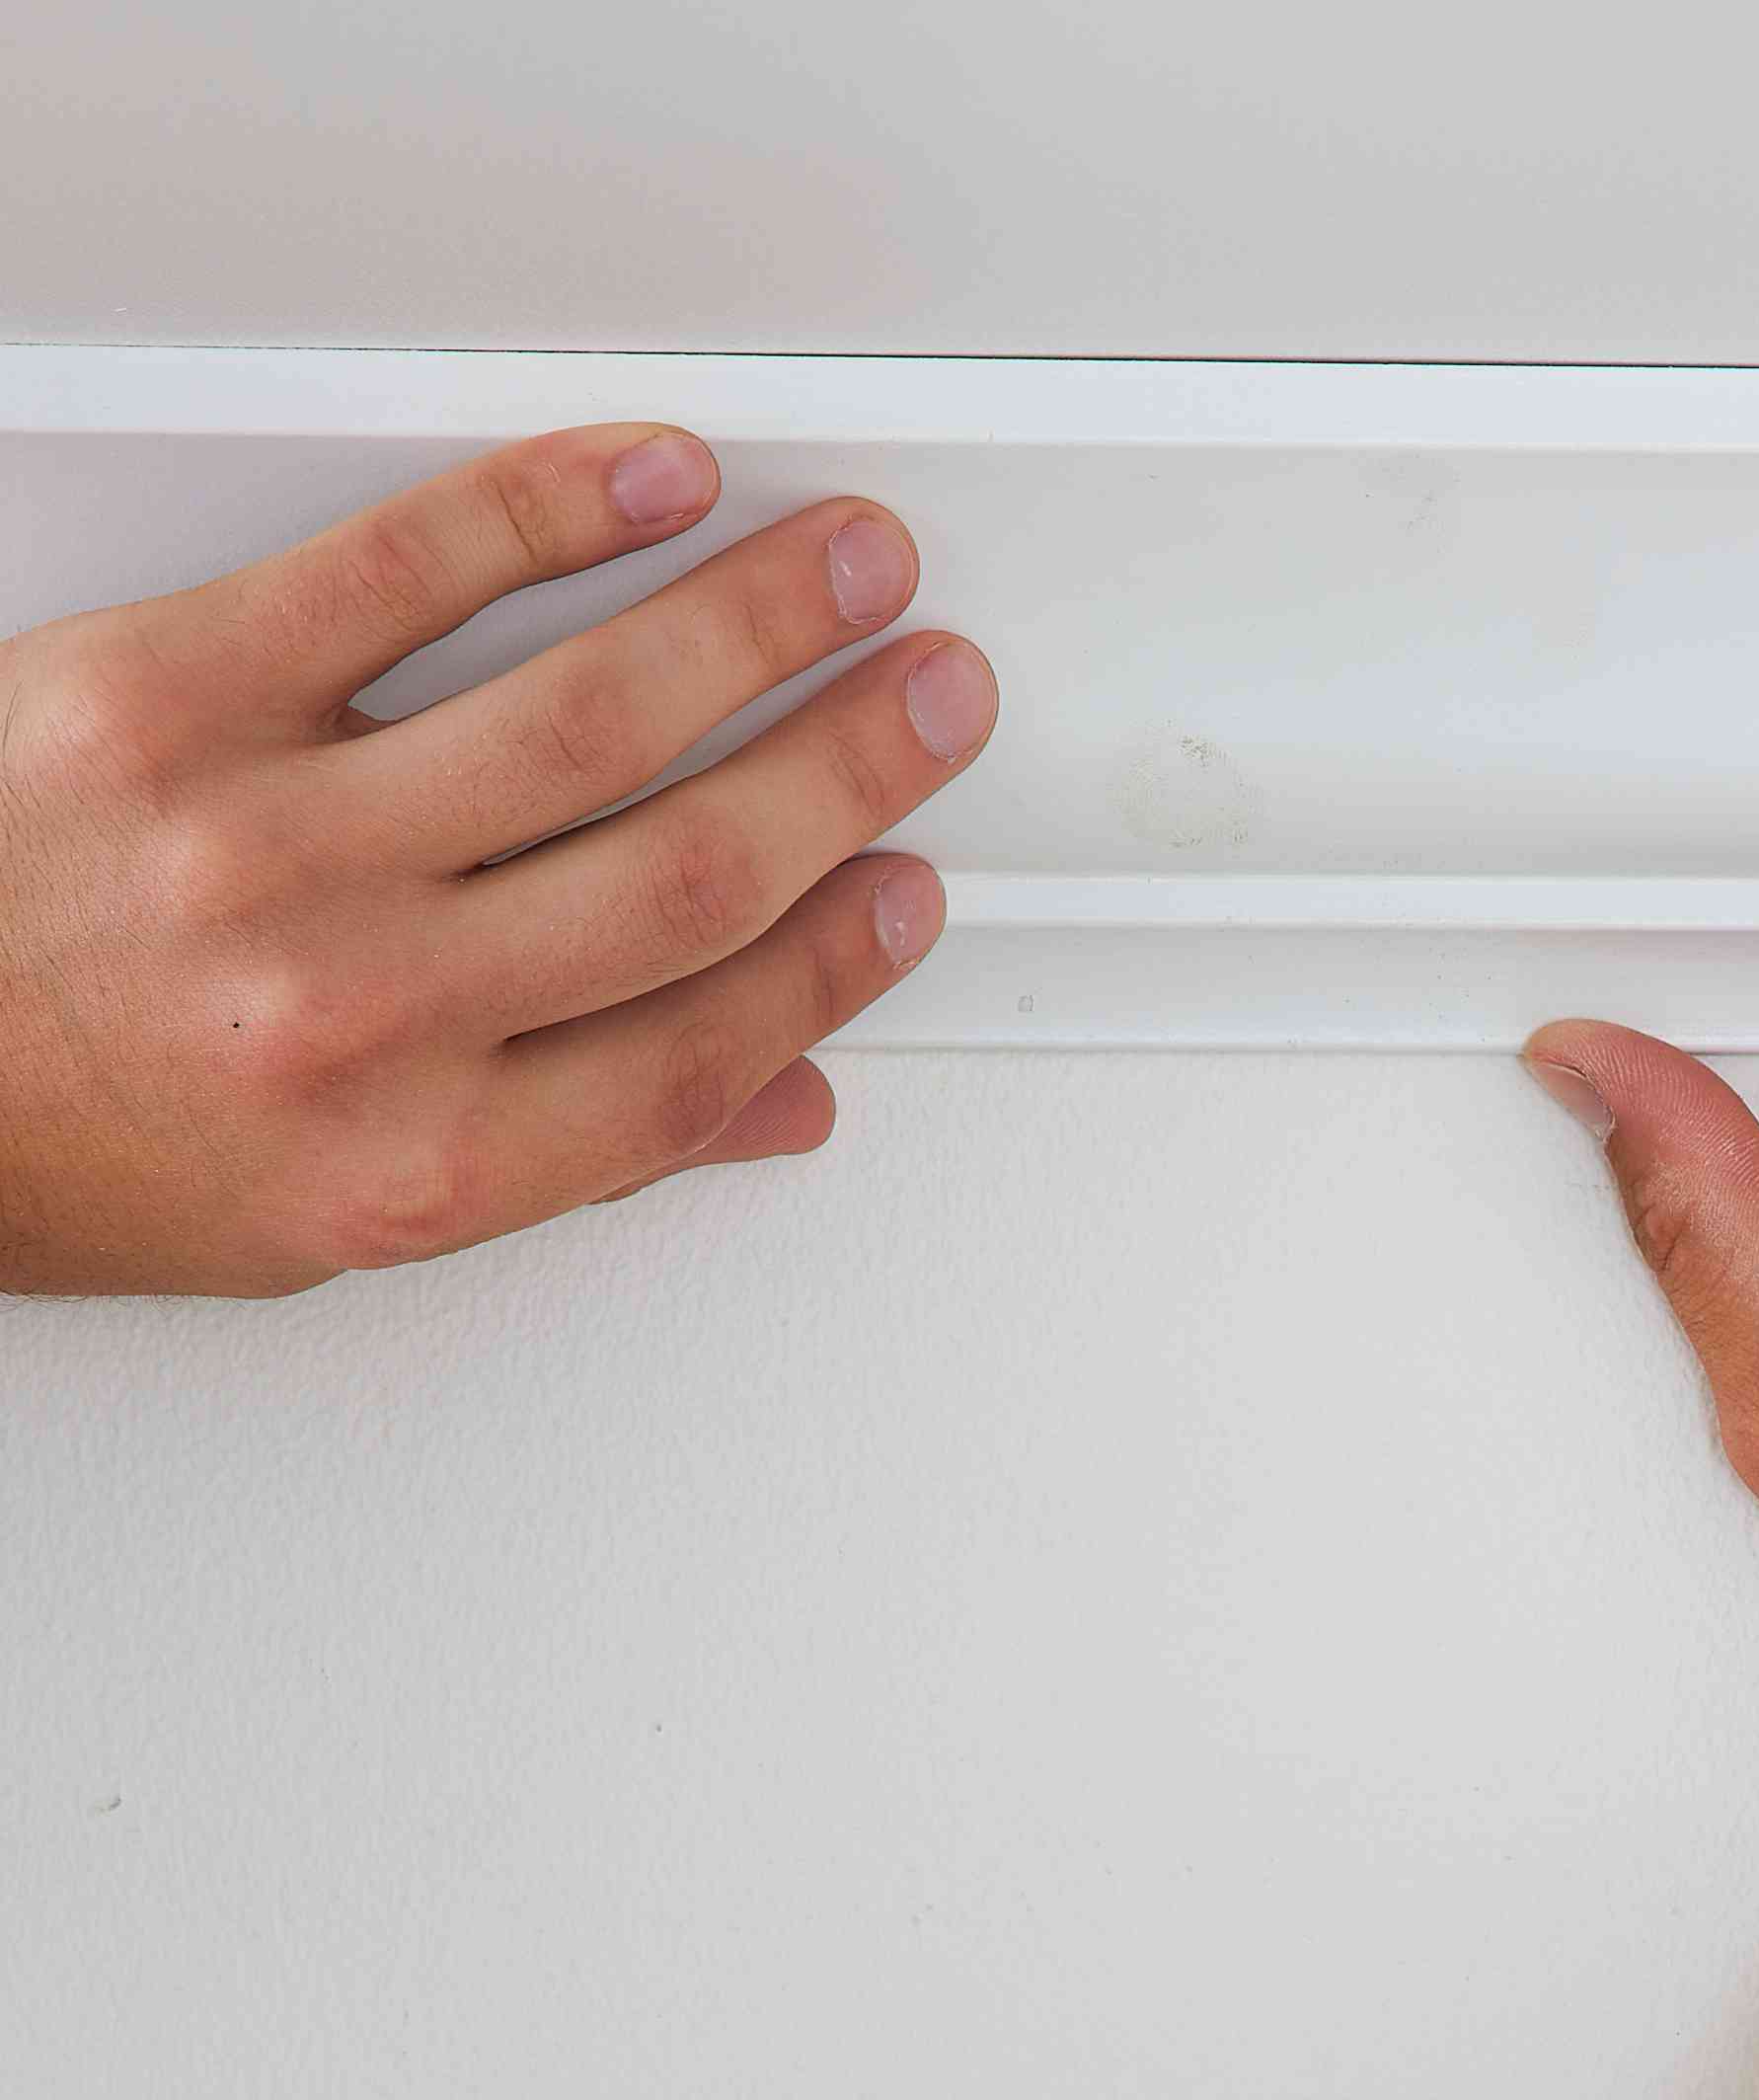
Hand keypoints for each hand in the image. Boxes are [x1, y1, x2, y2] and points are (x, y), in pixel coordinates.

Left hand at [0, 424, 995, 1295]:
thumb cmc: (55, 1141)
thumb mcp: (321, 1216)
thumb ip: (557, 1155)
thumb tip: (763, 1109)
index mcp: (417, 1158)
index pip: (706, 1042)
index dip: (838, 957)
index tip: (903, 883)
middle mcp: (359, 1013)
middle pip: (687, 869)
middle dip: (849, 769)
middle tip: (930, 693)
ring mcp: (264, 846)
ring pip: (587, 718)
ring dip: (754, 625)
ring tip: (842, 566)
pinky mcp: (163, 694)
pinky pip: (397, 574)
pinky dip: (549, 513)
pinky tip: (648, 482)